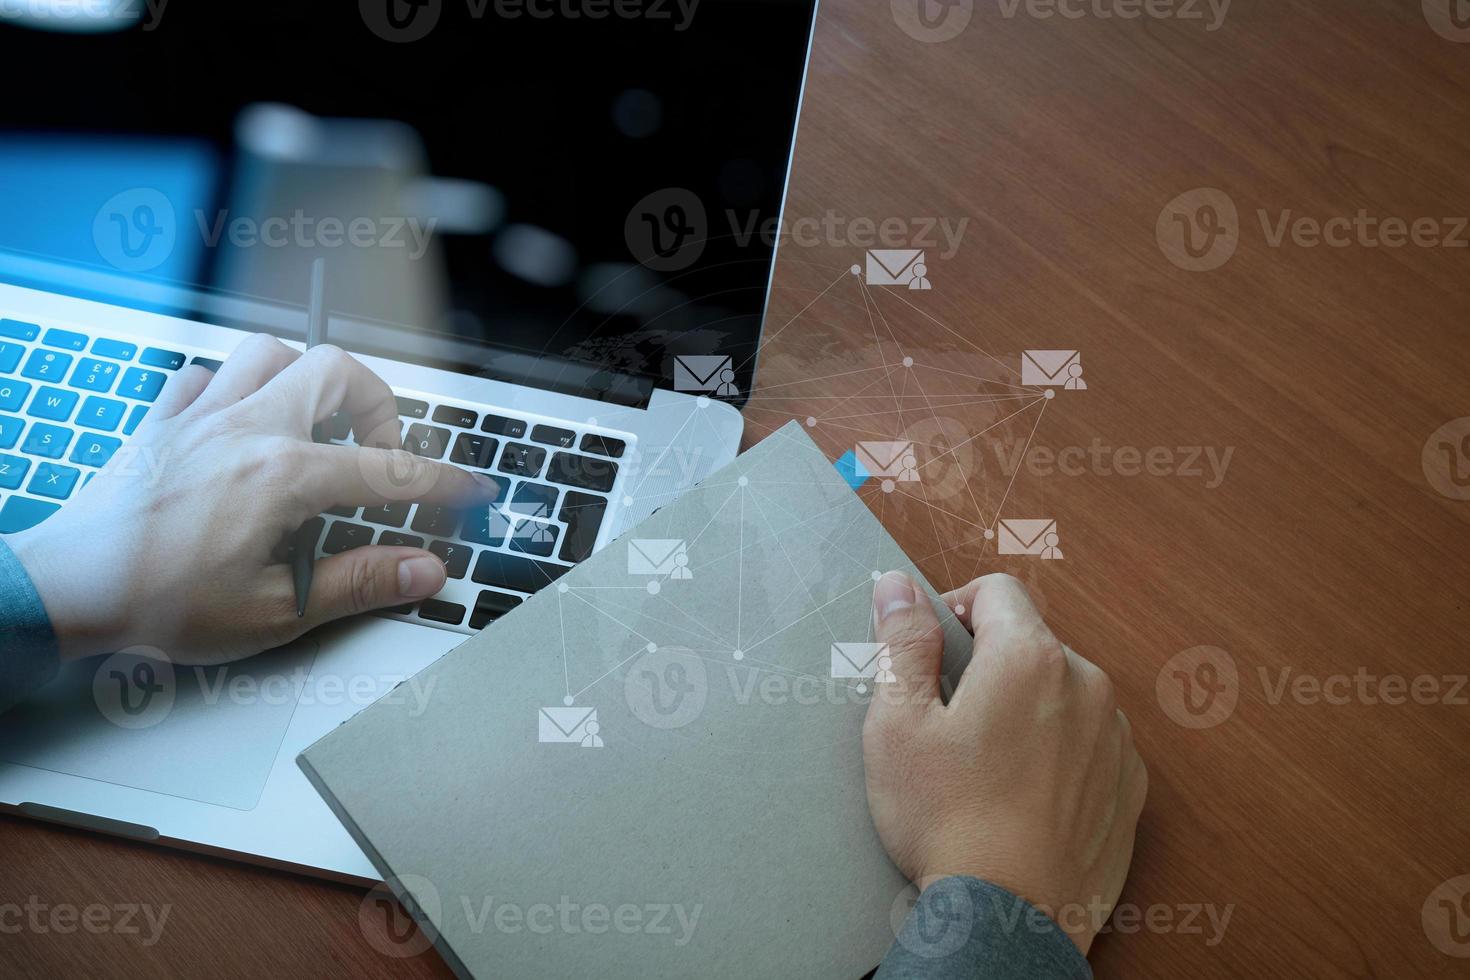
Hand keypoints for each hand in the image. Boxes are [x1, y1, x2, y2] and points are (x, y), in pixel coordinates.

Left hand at [8, 334, 499, 664]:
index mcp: (283, 476)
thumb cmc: (155, 605)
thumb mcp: (274, 612)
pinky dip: (235, 388)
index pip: (389, 469)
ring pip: (271, 352)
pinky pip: (205, 374)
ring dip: (306, 381)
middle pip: (338, 371)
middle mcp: (247, 430)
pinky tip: (242, 425)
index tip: (471, 490)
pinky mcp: (161, 422)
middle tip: (380, 455)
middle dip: (377, 407)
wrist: (61, 591)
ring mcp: (200, 417)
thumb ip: (358, 582)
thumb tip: (424, 570)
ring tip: (318, 428)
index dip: (443, 482)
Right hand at [862, 571, 1146, 954]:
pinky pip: (1089, 741)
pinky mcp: (1129, 786)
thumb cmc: (947, 822)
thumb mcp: (898, 724)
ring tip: (986, 766)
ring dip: (1027, 707)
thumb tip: (897, 586)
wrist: (1008, 920)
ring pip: (1062, 692)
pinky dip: (1058, 752)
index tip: (932, 651)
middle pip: (1031, 642)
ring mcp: (1115, 738)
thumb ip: (902, 642)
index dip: (955, 608)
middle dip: (989, 664)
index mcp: (1029, 657)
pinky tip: (1020, 795)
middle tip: (948, 721)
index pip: (997, 590)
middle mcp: (1087, 685)